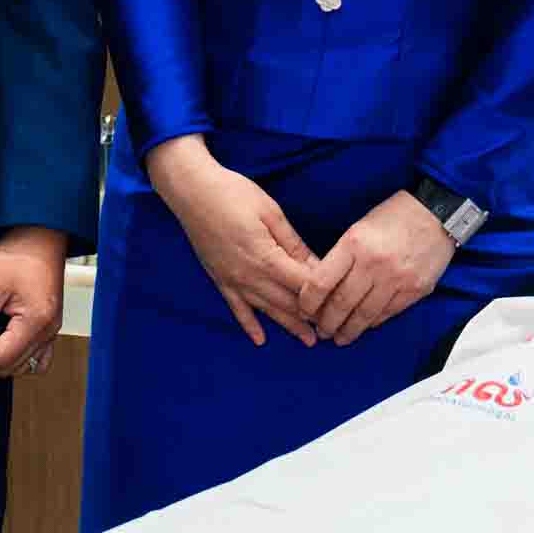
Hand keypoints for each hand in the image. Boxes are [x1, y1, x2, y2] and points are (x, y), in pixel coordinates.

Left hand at [0, 225, 66, 374]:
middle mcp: (48, 330)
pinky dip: (19, 355)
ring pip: (27, 365)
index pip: (2, 358)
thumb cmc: (22, 251)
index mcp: (36, 321)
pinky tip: (3, 342)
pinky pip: (39, 354)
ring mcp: (52, 328)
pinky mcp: (50, 322)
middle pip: (13, 366)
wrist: (42, 231)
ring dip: (2, 360)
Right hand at [147, 135, 319, 348]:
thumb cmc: (233, 193)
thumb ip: (293, 243)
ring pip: (267, 310)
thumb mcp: (271, 212)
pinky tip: (260, 340)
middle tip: (335, 330)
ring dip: (289, 326)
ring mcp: (233, 281)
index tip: (342, 303)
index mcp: (267, 257)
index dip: (325, 295)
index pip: (303, 284)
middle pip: (288, 303)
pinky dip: (249, 325)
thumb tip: (316, 266)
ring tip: (309, 341)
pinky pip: (237, 309)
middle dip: (312, 318)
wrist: (191, 191)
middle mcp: (250, 276)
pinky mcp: (220, 279)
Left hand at [297, 192, 455, 346]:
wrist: (437, 213)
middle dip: (326, 323)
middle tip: (321, 331)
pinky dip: (372, 323)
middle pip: (341, 304)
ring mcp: (397, 279)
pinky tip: (364, 326)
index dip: (308, 302)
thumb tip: (322, 286)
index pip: (322, 282)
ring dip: (349, 330)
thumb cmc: (394, 216)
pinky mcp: (415, 290)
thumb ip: (342, 256)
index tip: (304, 310)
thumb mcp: (359, 227)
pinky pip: (388, 314)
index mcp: (354, 243)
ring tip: (339, 337)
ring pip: (365, 315)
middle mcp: (374, 264)